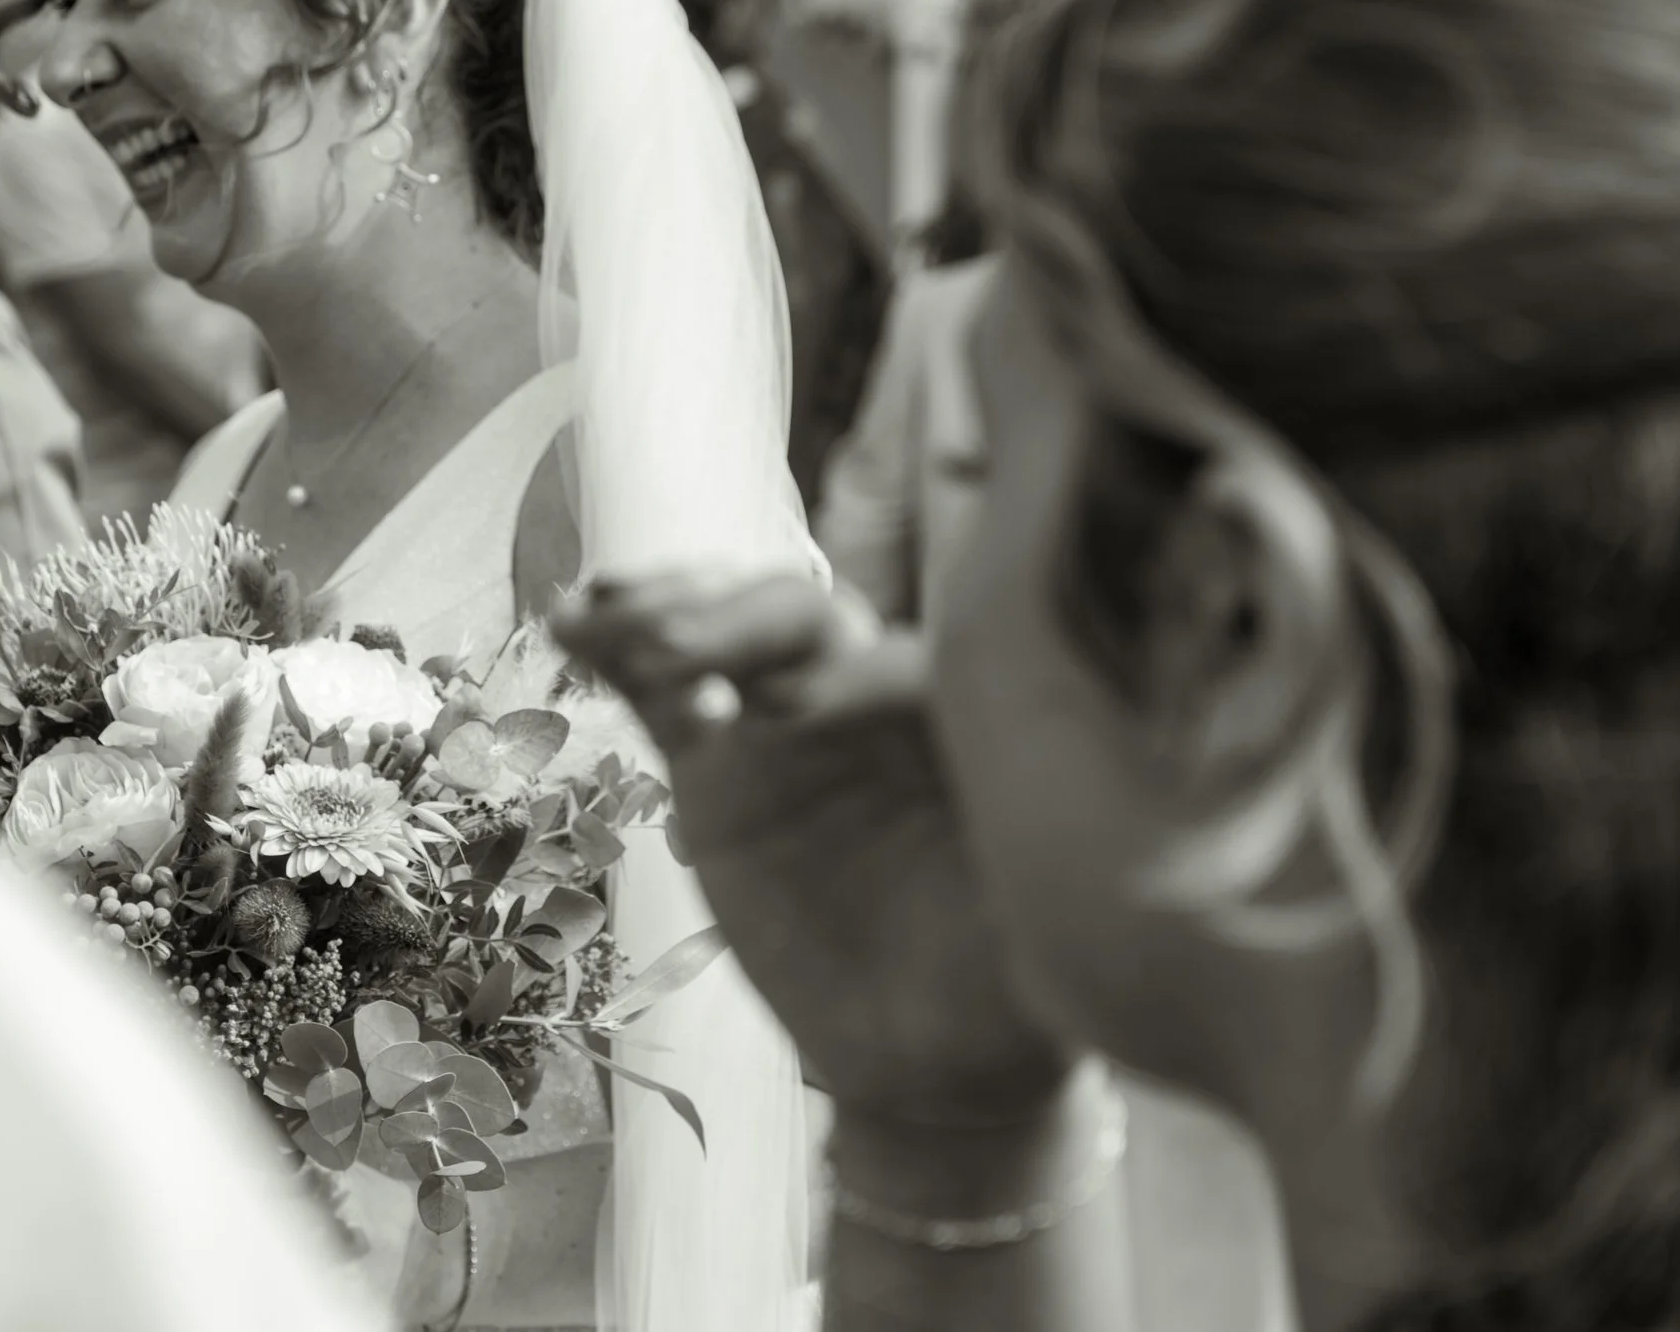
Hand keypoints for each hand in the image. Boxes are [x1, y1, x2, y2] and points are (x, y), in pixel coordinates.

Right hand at [553, 574, 1078, 1130]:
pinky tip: (571, 623)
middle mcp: (877, 690)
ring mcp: (791, 720)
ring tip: (611, 621)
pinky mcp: (721, 767)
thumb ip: (1060, 855)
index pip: (908, 624)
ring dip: (667, 611)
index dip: (854, 631)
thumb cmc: (1029, 985)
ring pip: (724, 632)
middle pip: (799, 612)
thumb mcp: (1066, 920)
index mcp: (965, 706)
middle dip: (738, 614)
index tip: (808, 659)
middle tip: (685, 650)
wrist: (947, 1067)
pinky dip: (617, 650)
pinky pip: (662, 691)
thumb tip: (1109, 802)